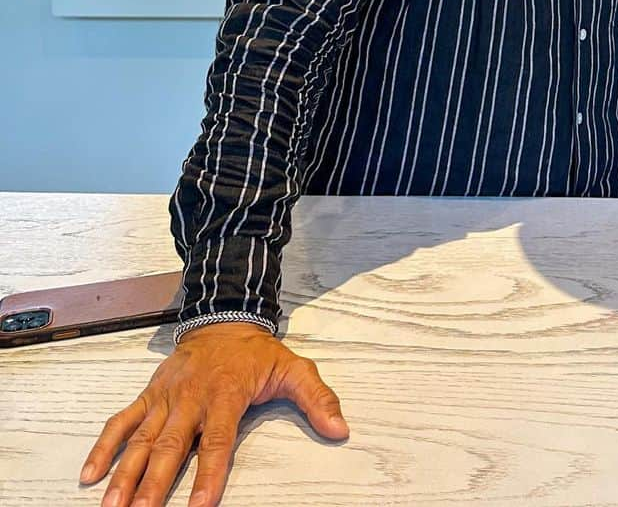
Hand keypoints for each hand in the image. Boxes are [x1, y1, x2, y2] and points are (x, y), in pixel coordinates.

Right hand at [80, 321, 348, 506]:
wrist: (224, 316)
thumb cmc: (257, 352)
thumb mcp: (294, 368)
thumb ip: (317, 399)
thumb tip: (340, 429)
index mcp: (226, 394)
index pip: (216, 442)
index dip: (208, 475)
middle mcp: (191, 397)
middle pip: (170, 445)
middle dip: (154, 483)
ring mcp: (167, 396)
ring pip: (141, 438)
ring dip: (124, 474)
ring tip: (111, 506)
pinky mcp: (150, 393)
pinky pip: (122, 420)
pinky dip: (104, 445)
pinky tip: (90, 474)